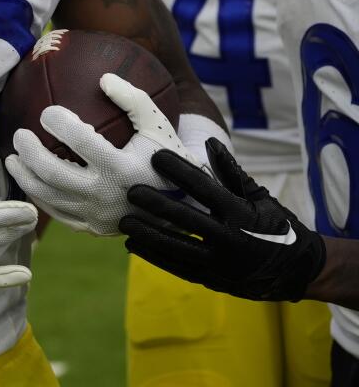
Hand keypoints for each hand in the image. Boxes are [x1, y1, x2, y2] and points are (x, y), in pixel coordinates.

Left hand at [5, 73, 192, 235]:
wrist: (183, 206)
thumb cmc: (166, 157)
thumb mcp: (159, 125)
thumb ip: (134, 99)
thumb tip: (103, 78)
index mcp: (124, 168)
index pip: (81, 142)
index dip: (59, 123)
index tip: (47, 112)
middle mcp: (108, 196)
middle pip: (54, 173)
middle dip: (30, 152)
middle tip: (19, 135)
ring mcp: (98, 216)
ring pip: (48, 196)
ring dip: (25, 176)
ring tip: (12, 159)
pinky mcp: (92, 229)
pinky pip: (57, 213)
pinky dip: (38, 196)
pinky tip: (29, 181)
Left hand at [121, 138, 326, 301]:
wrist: (297, 271)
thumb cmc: (276, 226)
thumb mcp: (260, 197)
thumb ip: (232, 173)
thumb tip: (209, 143)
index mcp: (243, 216)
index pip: (206, 189)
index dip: (180, 171)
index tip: (156, 157)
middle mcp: (230, 241)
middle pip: (187, 220)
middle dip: (157, 205)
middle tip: (131, 191)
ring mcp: (221, 264)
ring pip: (177, 248)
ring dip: (148, 234)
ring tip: (124, 222)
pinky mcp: (213, 280)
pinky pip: (178, 268)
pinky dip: (154, 256)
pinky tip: (134, 244)